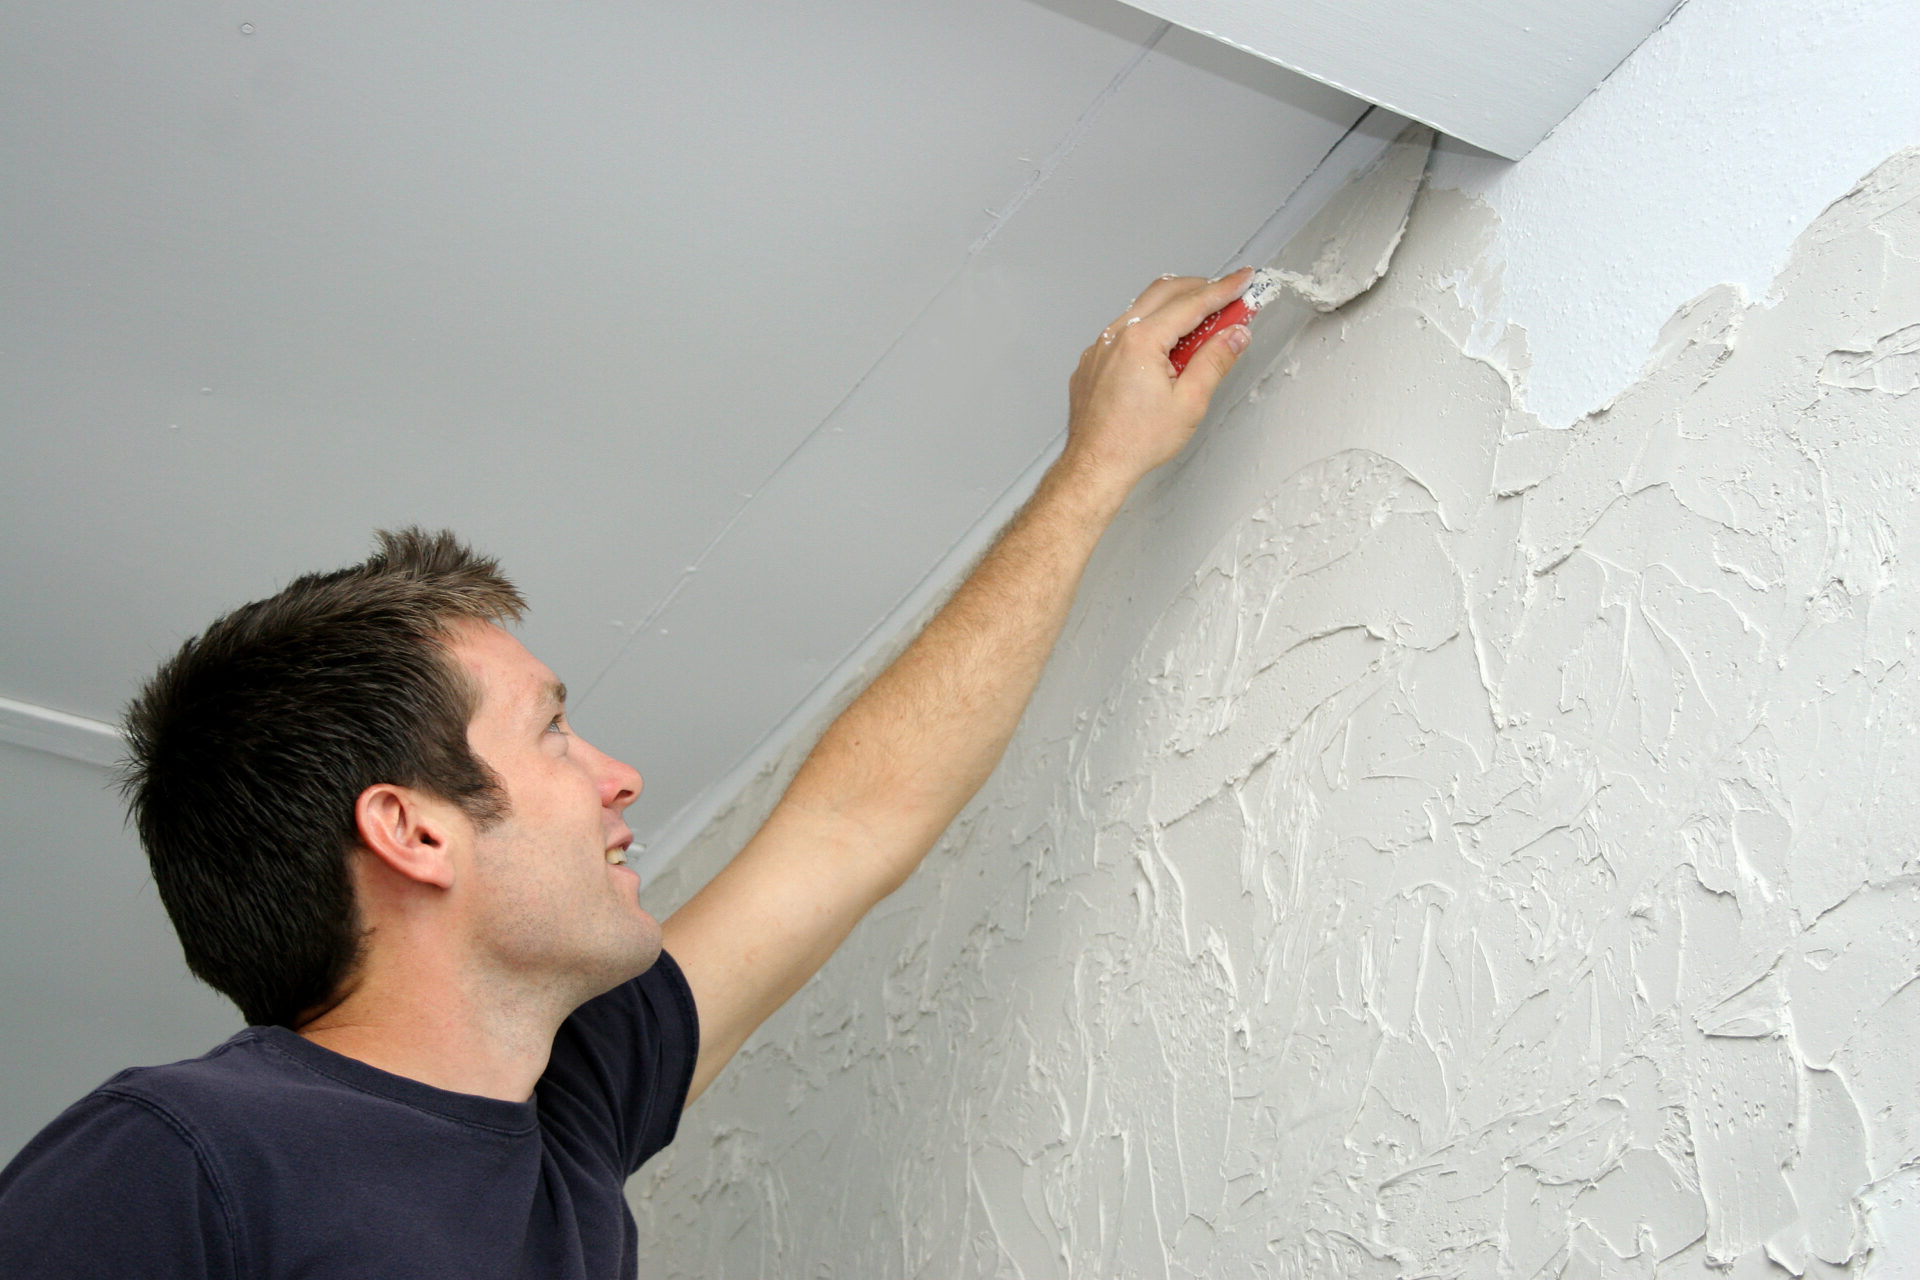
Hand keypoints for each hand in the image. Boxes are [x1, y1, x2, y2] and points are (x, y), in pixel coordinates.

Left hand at [1062, 269, 1252, 486]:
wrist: (1095, 466)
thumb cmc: (1134, 442)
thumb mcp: (1189, 402)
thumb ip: (1215, 361)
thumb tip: (1234, 336)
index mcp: (1142, 341)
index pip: (1192, 303)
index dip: (1224, 289)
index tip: (1243, 280)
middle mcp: (1116, 336)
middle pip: (1165, 292)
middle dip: (1200, 289)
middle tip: (1227, 299)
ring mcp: (1100, 347)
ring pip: (1141, 309)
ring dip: (1173, 308)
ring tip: (1199, 328)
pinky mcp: (1092, 361)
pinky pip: (1123, 331)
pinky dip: (1148, 329)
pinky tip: (1163, 350)